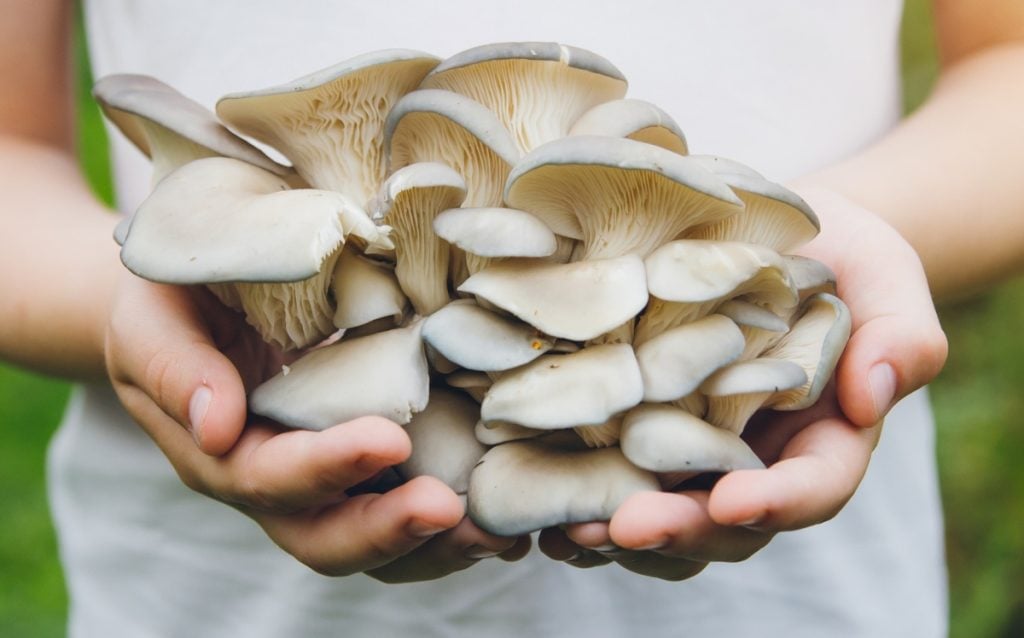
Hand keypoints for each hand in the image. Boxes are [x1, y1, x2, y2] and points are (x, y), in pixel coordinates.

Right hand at [104, 273, 523, 580]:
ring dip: (437, 544)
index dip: (327, 465)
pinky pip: (406, 505)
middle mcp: (276, 485)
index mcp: (221, 453)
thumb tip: (216, 425)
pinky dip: (454, 519)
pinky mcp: (365, 464)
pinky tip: (506, 510)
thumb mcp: (153, 319)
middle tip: (452, 511)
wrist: (190, 307)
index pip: (270, 478)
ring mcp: (324, 482)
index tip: (389, 438)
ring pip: (375, 541)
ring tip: (499, 531)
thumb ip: (175, 368)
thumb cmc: (168, 303)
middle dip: (388, 529)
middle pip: (326, 538)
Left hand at [540, 187, 946, 579]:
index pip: (812, 489)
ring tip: (569, 528)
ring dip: (618, 530)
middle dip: (678, 529)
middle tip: (623, 527)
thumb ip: (902, 336)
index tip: (733, 500)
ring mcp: (696, 451)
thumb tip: (870, 396)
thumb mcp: (888, 277)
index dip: (776, 503)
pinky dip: (582, 494)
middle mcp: (757, 461)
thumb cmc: (842, 254)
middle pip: (726, 522)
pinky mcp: (642, 426)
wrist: (772, 235)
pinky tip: (538, 497)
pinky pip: (617, 477)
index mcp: (823, 440)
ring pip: (667, 515)